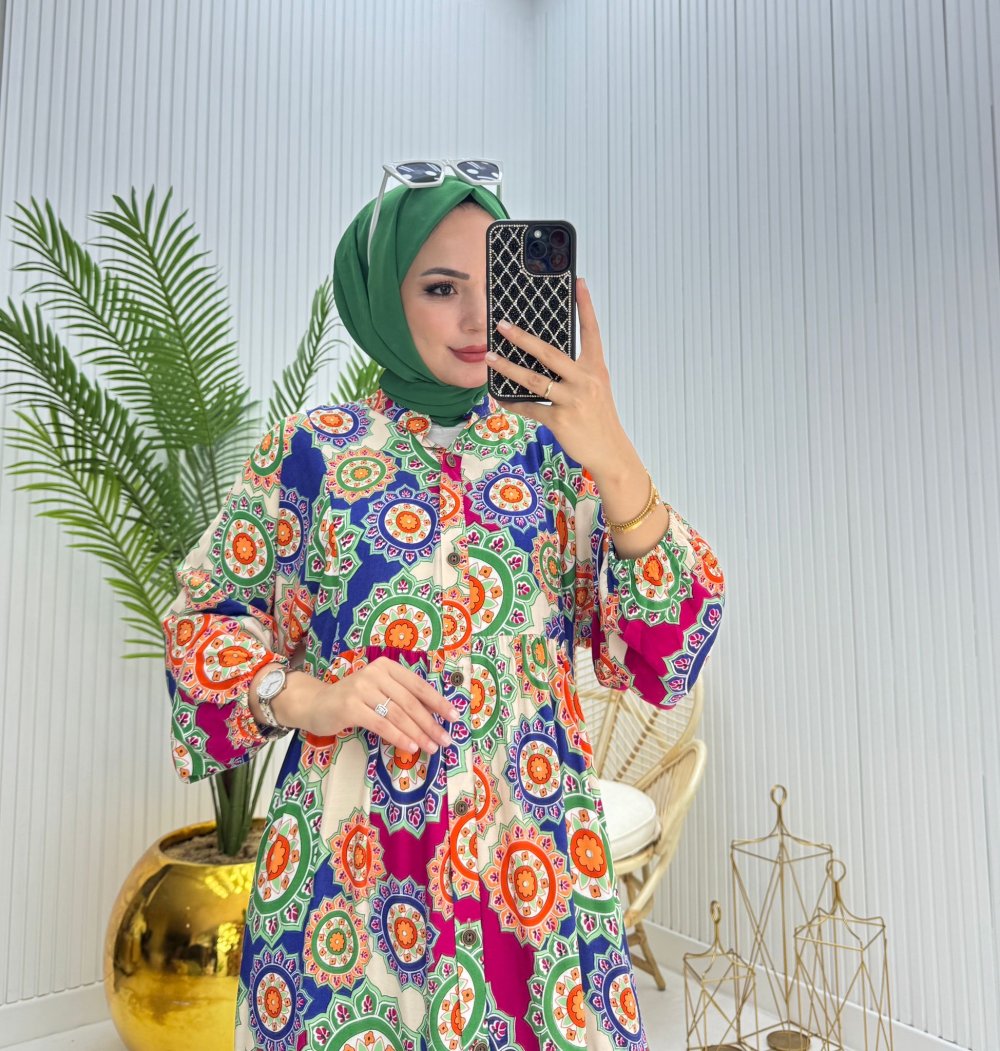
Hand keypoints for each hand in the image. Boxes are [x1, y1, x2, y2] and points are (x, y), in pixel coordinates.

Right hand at [285, 658, 459, 754]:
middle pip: (410, 702)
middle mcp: (375, 673)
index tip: (454, 717)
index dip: (438, 702)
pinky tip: (410, 747)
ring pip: (398, 714)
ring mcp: (362, 689)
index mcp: (387, 666)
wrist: (314, 703)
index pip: (418, 685)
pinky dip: (398, 737)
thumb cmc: (352, 700)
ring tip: (431, 747)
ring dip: (418, 733)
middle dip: (431, 723)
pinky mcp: (350, 707)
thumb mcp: (378, 691)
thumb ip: (400, 698)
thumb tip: (434, 717)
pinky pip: (381, 724)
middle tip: (445, 739)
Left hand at [487, 276, 627, 472]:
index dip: (586, 306)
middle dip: (523, 338)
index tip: (579, 282)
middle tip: (503, 325)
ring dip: (508, 368)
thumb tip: (544, 358)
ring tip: (489, 357)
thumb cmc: (599, 418)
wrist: (611, 452)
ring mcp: (572, 401)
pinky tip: (499, 396)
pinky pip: (530, 408)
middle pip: (550, 353)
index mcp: (595, 369)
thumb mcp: (595, 389)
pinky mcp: (560, 421)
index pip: (591, 331)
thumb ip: (575, 372)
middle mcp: (585, 381)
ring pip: (533, 380)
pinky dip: (512, 403)